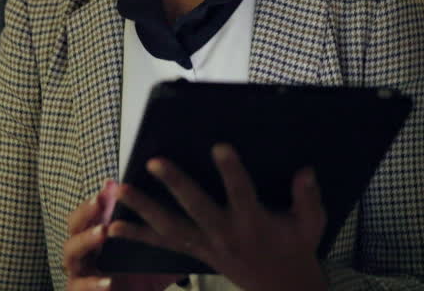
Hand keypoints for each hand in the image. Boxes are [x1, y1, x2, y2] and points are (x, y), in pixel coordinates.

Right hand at [62, 180, 182, 290]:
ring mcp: (80, 272)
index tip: (111, 186)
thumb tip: (182, 200)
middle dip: (86, 211)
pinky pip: (79, 287)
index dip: (98, 198)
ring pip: (71, 253)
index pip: (91, 211)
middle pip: (74, 225)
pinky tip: (108, 281)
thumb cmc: (147, 279)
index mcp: (100, 234)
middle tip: (101, 202)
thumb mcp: (159, 253)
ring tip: (103, 232)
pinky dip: (92, 284)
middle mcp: (86, 250)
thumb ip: (163, 231)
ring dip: (85, 240)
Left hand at [109, 144, 327, 290]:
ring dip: (143, 208)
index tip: (219, 146)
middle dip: (175, 185)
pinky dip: (136, 236)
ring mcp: (206, 245)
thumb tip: (305, 172)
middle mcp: (225, 234)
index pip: (241, 193)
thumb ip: (308, 197)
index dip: (230, 170)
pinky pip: (161, 245)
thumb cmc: (295, 247)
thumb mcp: (311, 223)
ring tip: (120, 190)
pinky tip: (112, 227)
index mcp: (253, 223)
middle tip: (154, 162)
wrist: (281, 287)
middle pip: (196, 208)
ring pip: (169, 227)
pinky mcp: (194, 252)